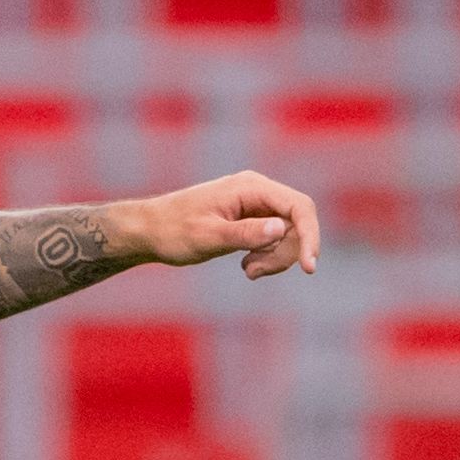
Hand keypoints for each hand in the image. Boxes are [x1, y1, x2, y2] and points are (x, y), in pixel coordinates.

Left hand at [136, 169, 320, 280]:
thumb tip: (281, 228)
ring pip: (287, 235)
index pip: (299, 206)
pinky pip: (274, 240)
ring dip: (274, 259)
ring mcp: (256, 204)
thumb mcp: (208, 236)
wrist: (149, 230)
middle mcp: (257, 191)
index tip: (309, 268)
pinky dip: (266, 257)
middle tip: (252, 272)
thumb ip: (245, 233)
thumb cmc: (173, 231)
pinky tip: (246, 266)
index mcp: (250, 187)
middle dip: (283, 254)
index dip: (310, 236)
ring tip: (247, 271)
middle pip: (296, 224)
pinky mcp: (252, 219)